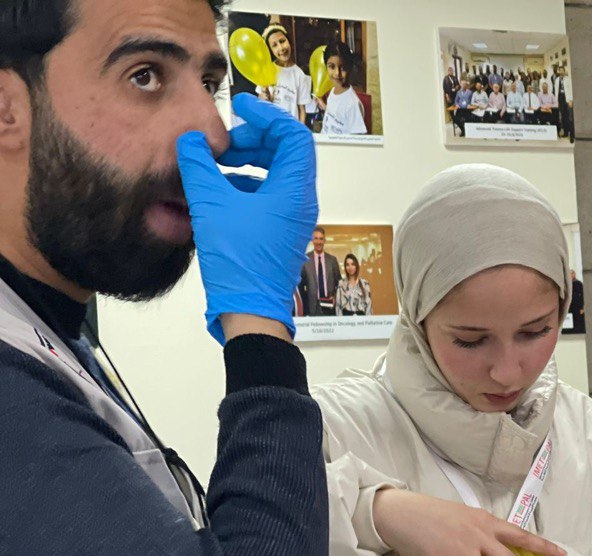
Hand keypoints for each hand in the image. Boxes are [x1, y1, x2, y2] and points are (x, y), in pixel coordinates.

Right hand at [177, 92, 318, 343]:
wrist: (250, 311)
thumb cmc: (239, 261)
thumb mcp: (212, 205)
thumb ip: (199, 166)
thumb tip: (190, 141)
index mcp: (295, 190)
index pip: (293, 135)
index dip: (266, 115)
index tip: (238, 108)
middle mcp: (300, 202)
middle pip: (286, 152)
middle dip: (254, 139)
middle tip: (223, 141)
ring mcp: (292, 219)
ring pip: (276, 174)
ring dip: (248, 161)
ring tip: (216, 163)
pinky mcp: (280, 232)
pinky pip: (268, 195)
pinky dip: (246, 183)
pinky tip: (219, 188)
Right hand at [372, 489, 566, 555]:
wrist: (399, 512)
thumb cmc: (430, 514)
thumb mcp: (464, 515)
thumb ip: (482, 530)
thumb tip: (497, 546)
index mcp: (486, 522)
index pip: (521, 535)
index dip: (542, 545)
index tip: (562, 555)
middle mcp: (478, 536)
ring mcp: (460, 552)